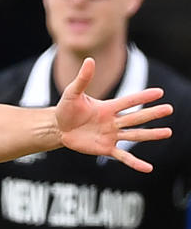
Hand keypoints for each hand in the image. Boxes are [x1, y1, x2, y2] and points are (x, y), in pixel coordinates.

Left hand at [56, 58, 171, 171]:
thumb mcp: (72, 93)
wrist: (58, 128)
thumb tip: (89, 60)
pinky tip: (148, 168)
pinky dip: (135, 162)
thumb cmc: (66, 109)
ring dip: (150, 134)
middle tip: (169, 109)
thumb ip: (82, 79)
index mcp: (108, 107)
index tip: (159, 92)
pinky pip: (123, 156)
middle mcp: (113, 121)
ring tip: (168, 132)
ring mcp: (111, 135)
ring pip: (134, 135)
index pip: (128, 101)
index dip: (142, 97)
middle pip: (135, 117)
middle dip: (152, 114)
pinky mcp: (105, 148)